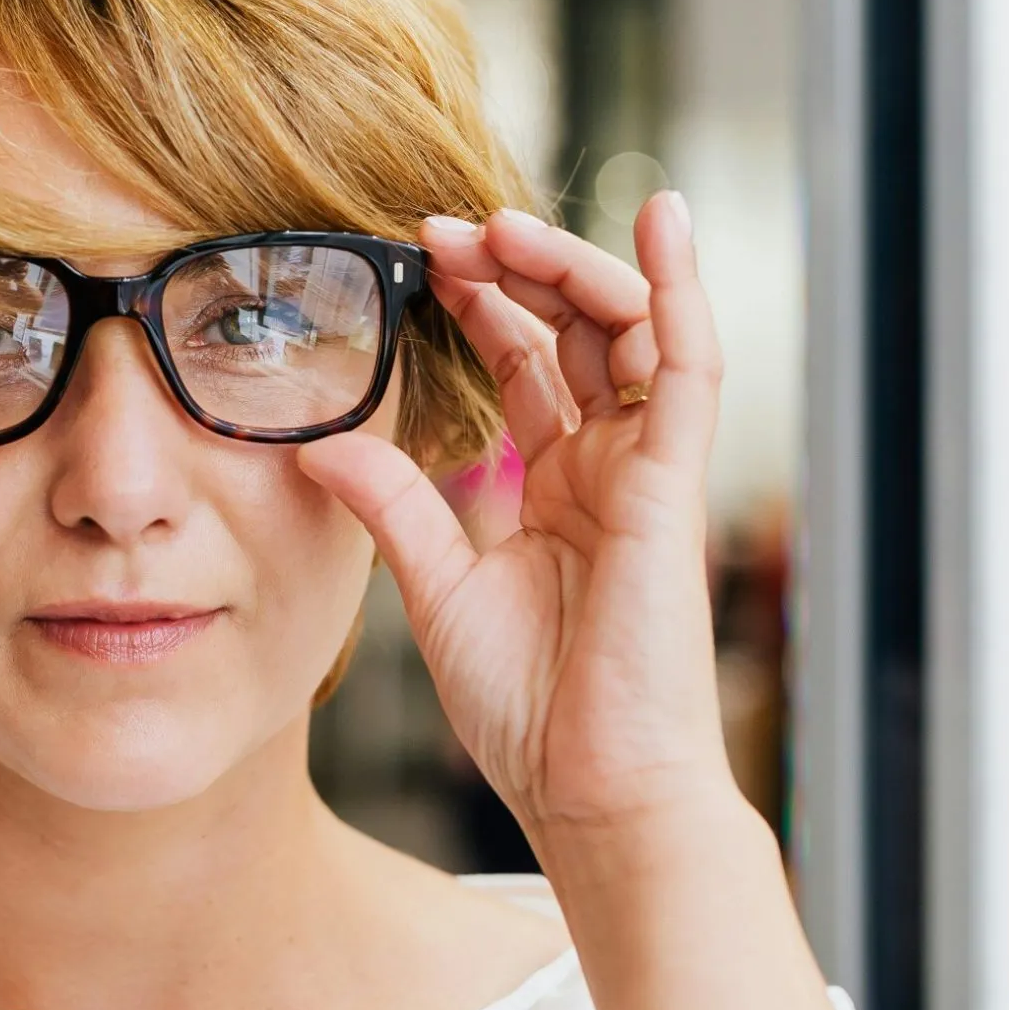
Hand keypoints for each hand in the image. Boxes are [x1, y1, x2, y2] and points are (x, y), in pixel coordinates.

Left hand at [297, 192, 735, 844]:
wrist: (589, 789)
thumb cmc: (529, 709)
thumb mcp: (436, 586)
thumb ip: (392, 504)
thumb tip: (318, 443)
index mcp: (556, 489)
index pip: (528, 365)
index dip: (483, 304)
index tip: (421, 256)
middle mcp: (606, 469)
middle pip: (576, 331)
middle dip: (517, 268)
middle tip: (447, 229)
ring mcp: (644, 472)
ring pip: (628, 331)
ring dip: (571, 266)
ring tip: (503, 226)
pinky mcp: (672, 485)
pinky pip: (690, 368)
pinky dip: (681, 290)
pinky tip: (663, 219)